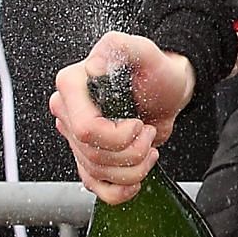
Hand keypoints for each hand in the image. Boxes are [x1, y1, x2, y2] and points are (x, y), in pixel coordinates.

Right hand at [49, 31, 194, 204]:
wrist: (169, 92)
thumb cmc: (157, 71)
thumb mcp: (146, 52)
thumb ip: (121, 46)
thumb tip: (94, 66)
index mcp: (72, 85)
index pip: (85, 129)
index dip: (117, 135)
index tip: (137, 124)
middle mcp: (68, 112)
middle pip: (93, 155)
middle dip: (132, 151)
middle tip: (147, 133)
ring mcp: (76, 138)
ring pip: (97, 173)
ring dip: (133, 168)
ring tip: (148, 146)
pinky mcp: (88, 158)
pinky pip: (96, 188)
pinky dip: (120, 190)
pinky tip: (136, 178)